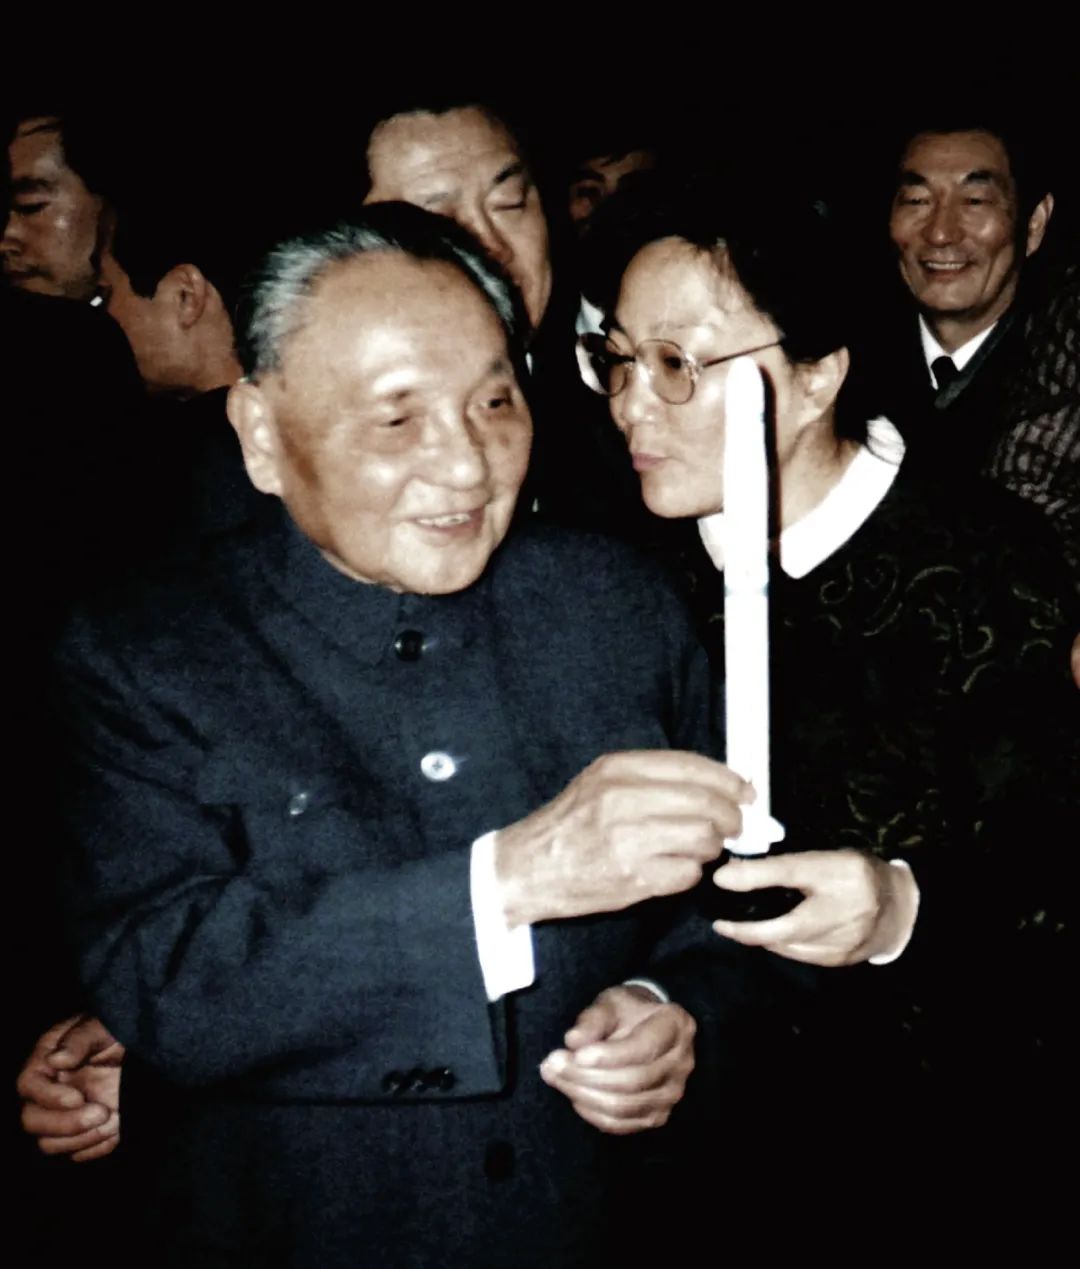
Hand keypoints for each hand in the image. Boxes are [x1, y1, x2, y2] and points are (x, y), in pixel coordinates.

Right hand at [17, 1015, 124, 1161]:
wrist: (150, 1049)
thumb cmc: (121, 1030)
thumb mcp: (105, 1026)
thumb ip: (80, 1039)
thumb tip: (55, 1060)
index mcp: (48, 1061)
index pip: (28, 1086)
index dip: (48, 1097)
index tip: (77, 1098)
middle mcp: (50, 1091)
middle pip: (32, 1121)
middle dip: (65, 1124)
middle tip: (101, 1112)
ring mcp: (65, 1114)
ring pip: (50, 1143)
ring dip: (81, 1138)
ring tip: (111, 1118)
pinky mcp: (84, 1131)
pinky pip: (77, 1152)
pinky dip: (95, 1146)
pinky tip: (116, 1127)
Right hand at [496, 750, 752, 925]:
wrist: (530, 867)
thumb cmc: (571, 825)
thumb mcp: (602, 782)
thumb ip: (653, 779)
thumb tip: (716, 783)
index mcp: (617, 769)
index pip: (691, 767)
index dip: (727, 780)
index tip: (745, 791)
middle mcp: (623, 799)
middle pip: (706, 803)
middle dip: (731, 817)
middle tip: (734, 826)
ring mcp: (629, 839)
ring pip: (703, 838)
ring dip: (711, 847)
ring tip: (696, 848)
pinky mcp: (634, 876)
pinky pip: (688, 873)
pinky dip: (690, 873)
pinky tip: (674, 869)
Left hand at [539, 985, 695, 1134]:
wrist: (644, 1028)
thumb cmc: (626, 1012)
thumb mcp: (610, 1003)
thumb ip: (593, 1019)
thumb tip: (573, 1040)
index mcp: (675, 1026)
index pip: (643, 1049)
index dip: (608, 1056)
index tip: (576, 1054)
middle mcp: (681, 1063)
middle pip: (633, 1081)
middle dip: (587, 1076)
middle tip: (552, 1064)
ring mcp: (672, 1093)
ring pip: (625, 1106)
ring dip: (584, 1095)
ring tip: (556, 1077)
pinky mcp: (657, 1115)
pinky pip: (622, 1124)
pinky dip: (593, 1113)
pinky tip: (574, 1095)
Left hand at [712, 850, 918, 966]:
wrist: (900, 906)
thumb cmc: (852, 875)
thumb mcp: (819, 860)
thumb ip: (778, 867)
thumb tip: (729, 874)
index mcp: (838, 873)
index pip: (787, 871)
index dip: (751, 876)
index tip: (719, 880)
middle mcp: (843, 910)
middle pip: (782, 927)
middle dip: (746, 930)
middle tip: (722, 925)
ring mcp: (843, 941)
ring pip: (787, 946)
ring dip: (762, 938)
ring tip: (742, 926)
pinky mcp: (840, 960)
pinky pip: (799, 956)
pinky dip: (781, 946)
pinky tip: (772, 937)